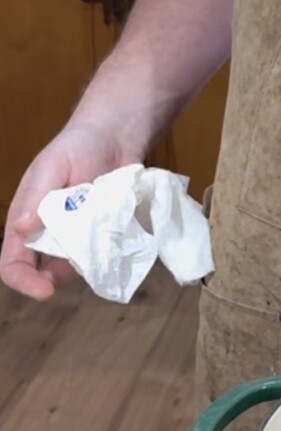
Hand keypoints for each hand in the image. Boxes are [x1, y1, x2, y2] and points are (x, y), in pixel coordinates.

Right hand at [0, 122, 146, 300]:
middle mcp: (47, 236)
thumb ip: (37, 195)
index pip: (12, 263)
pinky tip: (117, 238)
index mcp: (25, 220)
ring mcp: (76, 240)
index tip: (45, 291)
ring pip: (75, 269)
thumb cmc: (77, 147)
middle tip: (85, 259)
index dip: (23, 281)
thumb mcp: (53, 165)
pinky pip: (101, 259)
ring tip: (103, 238)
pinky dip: (107, 256)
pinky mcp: (100, 238)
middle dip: (60, 276)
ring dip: (87, 264)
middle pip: (44, 273)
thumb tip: (21, 227)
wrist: (116, 139)